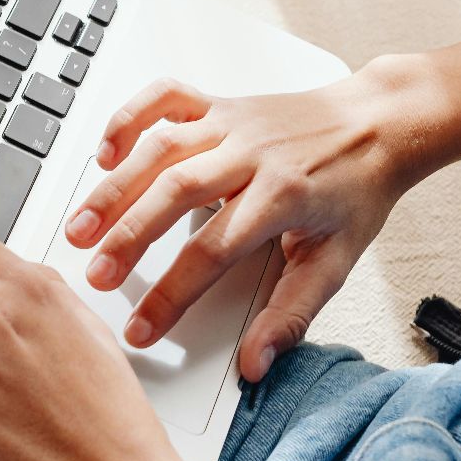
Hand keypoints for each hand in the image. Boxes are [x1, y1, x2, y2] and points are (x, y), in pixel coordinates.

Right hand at [66, 74, 416, 380]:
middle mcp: (250, 153)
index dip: (171, 294)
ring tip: (81, 225)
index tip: (141, 327)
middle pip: (173, 192)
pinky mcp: (219, 103)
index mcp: (281, 196)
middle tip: (95, 275)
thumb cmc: (356, 190)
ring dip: (113, 186)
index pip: (212, 252)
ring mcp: (230, 123)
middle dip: (127, 237)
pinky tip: (107, 152)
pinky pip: (165, 97)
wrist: (379, 123)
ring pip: (159, 147)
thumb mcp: (336, 262)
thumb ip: (291, 315)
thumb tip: (256, 363)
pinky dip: (130, 117)